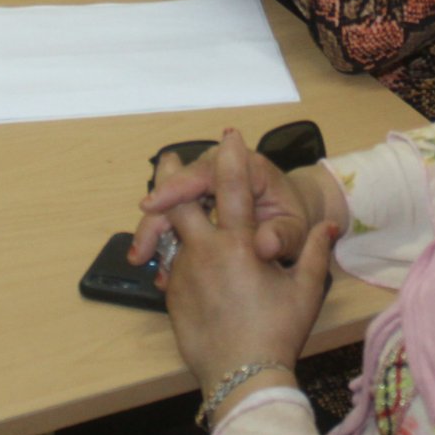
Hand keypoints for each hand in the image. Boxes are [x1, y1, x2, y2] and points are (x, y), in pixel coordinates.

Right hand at [134, 141, 333, 270]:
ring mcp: (206, 186)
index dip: (177, 187)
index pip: (206, 170)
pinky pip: (175, 217)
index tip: (152, 205)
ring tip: (140, 260)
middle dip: (155, 216)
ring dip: (153, 230)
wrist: (292, 221)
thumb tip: (264, 245)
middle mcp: (222, 170)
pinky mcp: (198, 203)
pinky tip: (158, 265)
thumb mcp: (295, 232)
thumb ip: (282, 237)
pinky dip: (164, 239)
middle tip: (139, 250)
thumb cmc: (294, 223)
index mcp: (248, 168)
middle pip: (179, 186)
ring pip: (171, 202)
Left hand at [156, 131, 338, 405]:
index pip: (233, 188)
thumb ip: (313, 251)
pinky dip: (176, 254)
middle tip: (167, 159)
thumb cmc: (278, 332)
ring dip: (171, 218)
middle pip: (177, 202)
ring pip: (172, 234)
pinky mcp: (174, 295)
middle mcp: (206, 252)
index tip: (228, 134)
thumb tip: (330, 225)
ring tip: (168, 205)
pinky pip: (172, 265)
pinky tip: (181, 255)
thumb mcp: (305, 291)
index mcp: (240, 244)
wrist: (241, 377)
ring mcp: (186, 273)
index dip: (230, 157)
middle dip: (170, 177)